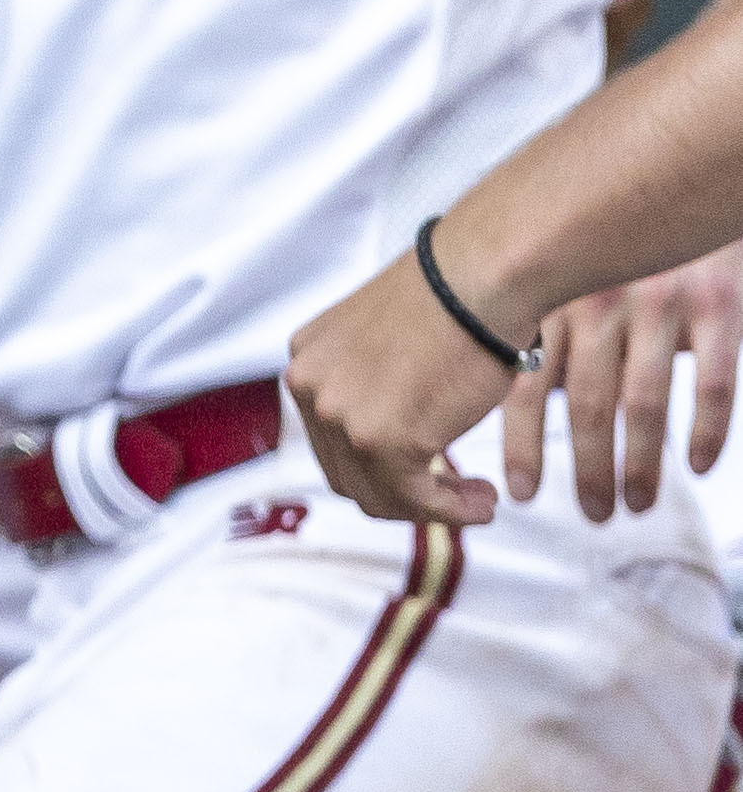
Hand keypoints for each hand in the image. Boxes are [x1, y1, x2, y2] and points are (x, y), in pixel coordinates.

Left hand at [288, 245, 523, 528]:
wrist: (480, 279)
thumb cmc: (455, 298)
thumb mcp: (389, 340)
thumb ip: (374, 378)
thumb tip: (394, 419)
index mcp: (307, 359)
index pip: (329, 437)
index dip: (375, 466)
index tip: (422, 472)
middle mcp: (310, 386)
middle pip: (345, 472)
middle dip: (400, 493)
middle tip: (451, 492)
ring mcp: (339, 415)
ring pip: (377, 495)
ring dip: (430, 507)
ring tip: (475, 498)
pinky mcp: (379, 440)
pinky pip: (415, 500)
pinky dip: (452, 512)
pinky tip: (484, 503)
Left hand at [503, 255, 742, 519]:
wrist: (684, 166)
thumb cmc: (618, 236)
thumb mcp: (566, 271)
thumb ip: (543, 327)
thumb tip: (518, 401)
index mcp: (552, 299)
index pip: (524, 384)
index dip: (520, 444)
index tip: (519, 491)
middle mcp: (600, 303)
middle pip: (588, 405)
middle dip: (586, 469)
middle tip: (593, 515)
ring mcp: (661, 304)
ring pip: (646, 402)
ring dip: (641, 463)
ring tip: (636, 504)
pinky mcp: (718, 303)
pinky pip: (714, 380)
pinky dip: (707, 429)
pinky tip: (699, 466)